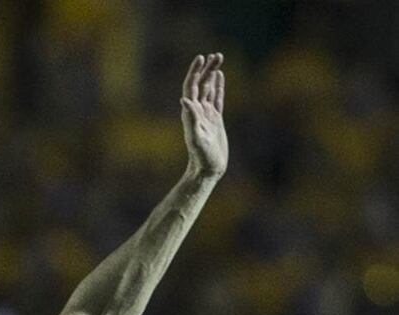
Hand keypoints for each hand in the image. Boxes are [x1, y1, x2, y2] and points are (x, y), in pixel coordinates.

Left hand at [181, 53, 227, 177]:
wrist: (208, 168)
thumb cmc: (201, 156)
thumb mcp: (196, 137)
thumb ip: (191, 118)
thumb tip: (184, 99)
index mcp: (191, 112)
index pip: (191, 86)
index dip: (195, 72)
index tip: (201, 58)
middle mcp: (197, 111)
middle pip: (201, 84)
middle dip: (207, 69)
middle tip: (216, 54)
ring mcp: (206, 114)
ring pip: (209, 88)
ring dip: (212, 74)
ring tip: (218, 58)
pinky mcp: (215, 119)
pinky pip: (216, 98)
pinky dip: (218, 86)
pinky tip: (220, 77)